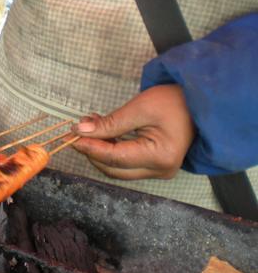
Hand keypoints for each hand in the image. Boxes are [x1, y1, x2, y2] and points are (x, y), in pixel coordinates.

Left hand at [72, 85, 194, 179]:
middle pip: (113, 168)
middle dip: (92, 150)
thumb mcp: (141, 108)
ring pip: (117, 168)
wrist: (201, 102)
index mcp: (159, 157)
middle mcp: (159, 171)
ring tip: (90, 125)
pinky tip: (102, 131)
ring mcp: (158, 171)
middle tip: (77, 129)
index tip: (71, 135)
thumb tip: (80, 130)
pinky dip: (111, 149)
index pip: (114, 158)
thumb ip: (110, 123)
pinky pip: (125, 163)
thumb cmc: (176, 101)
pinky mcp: (155, 166)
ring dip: (100, 150)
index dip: (90, 147)